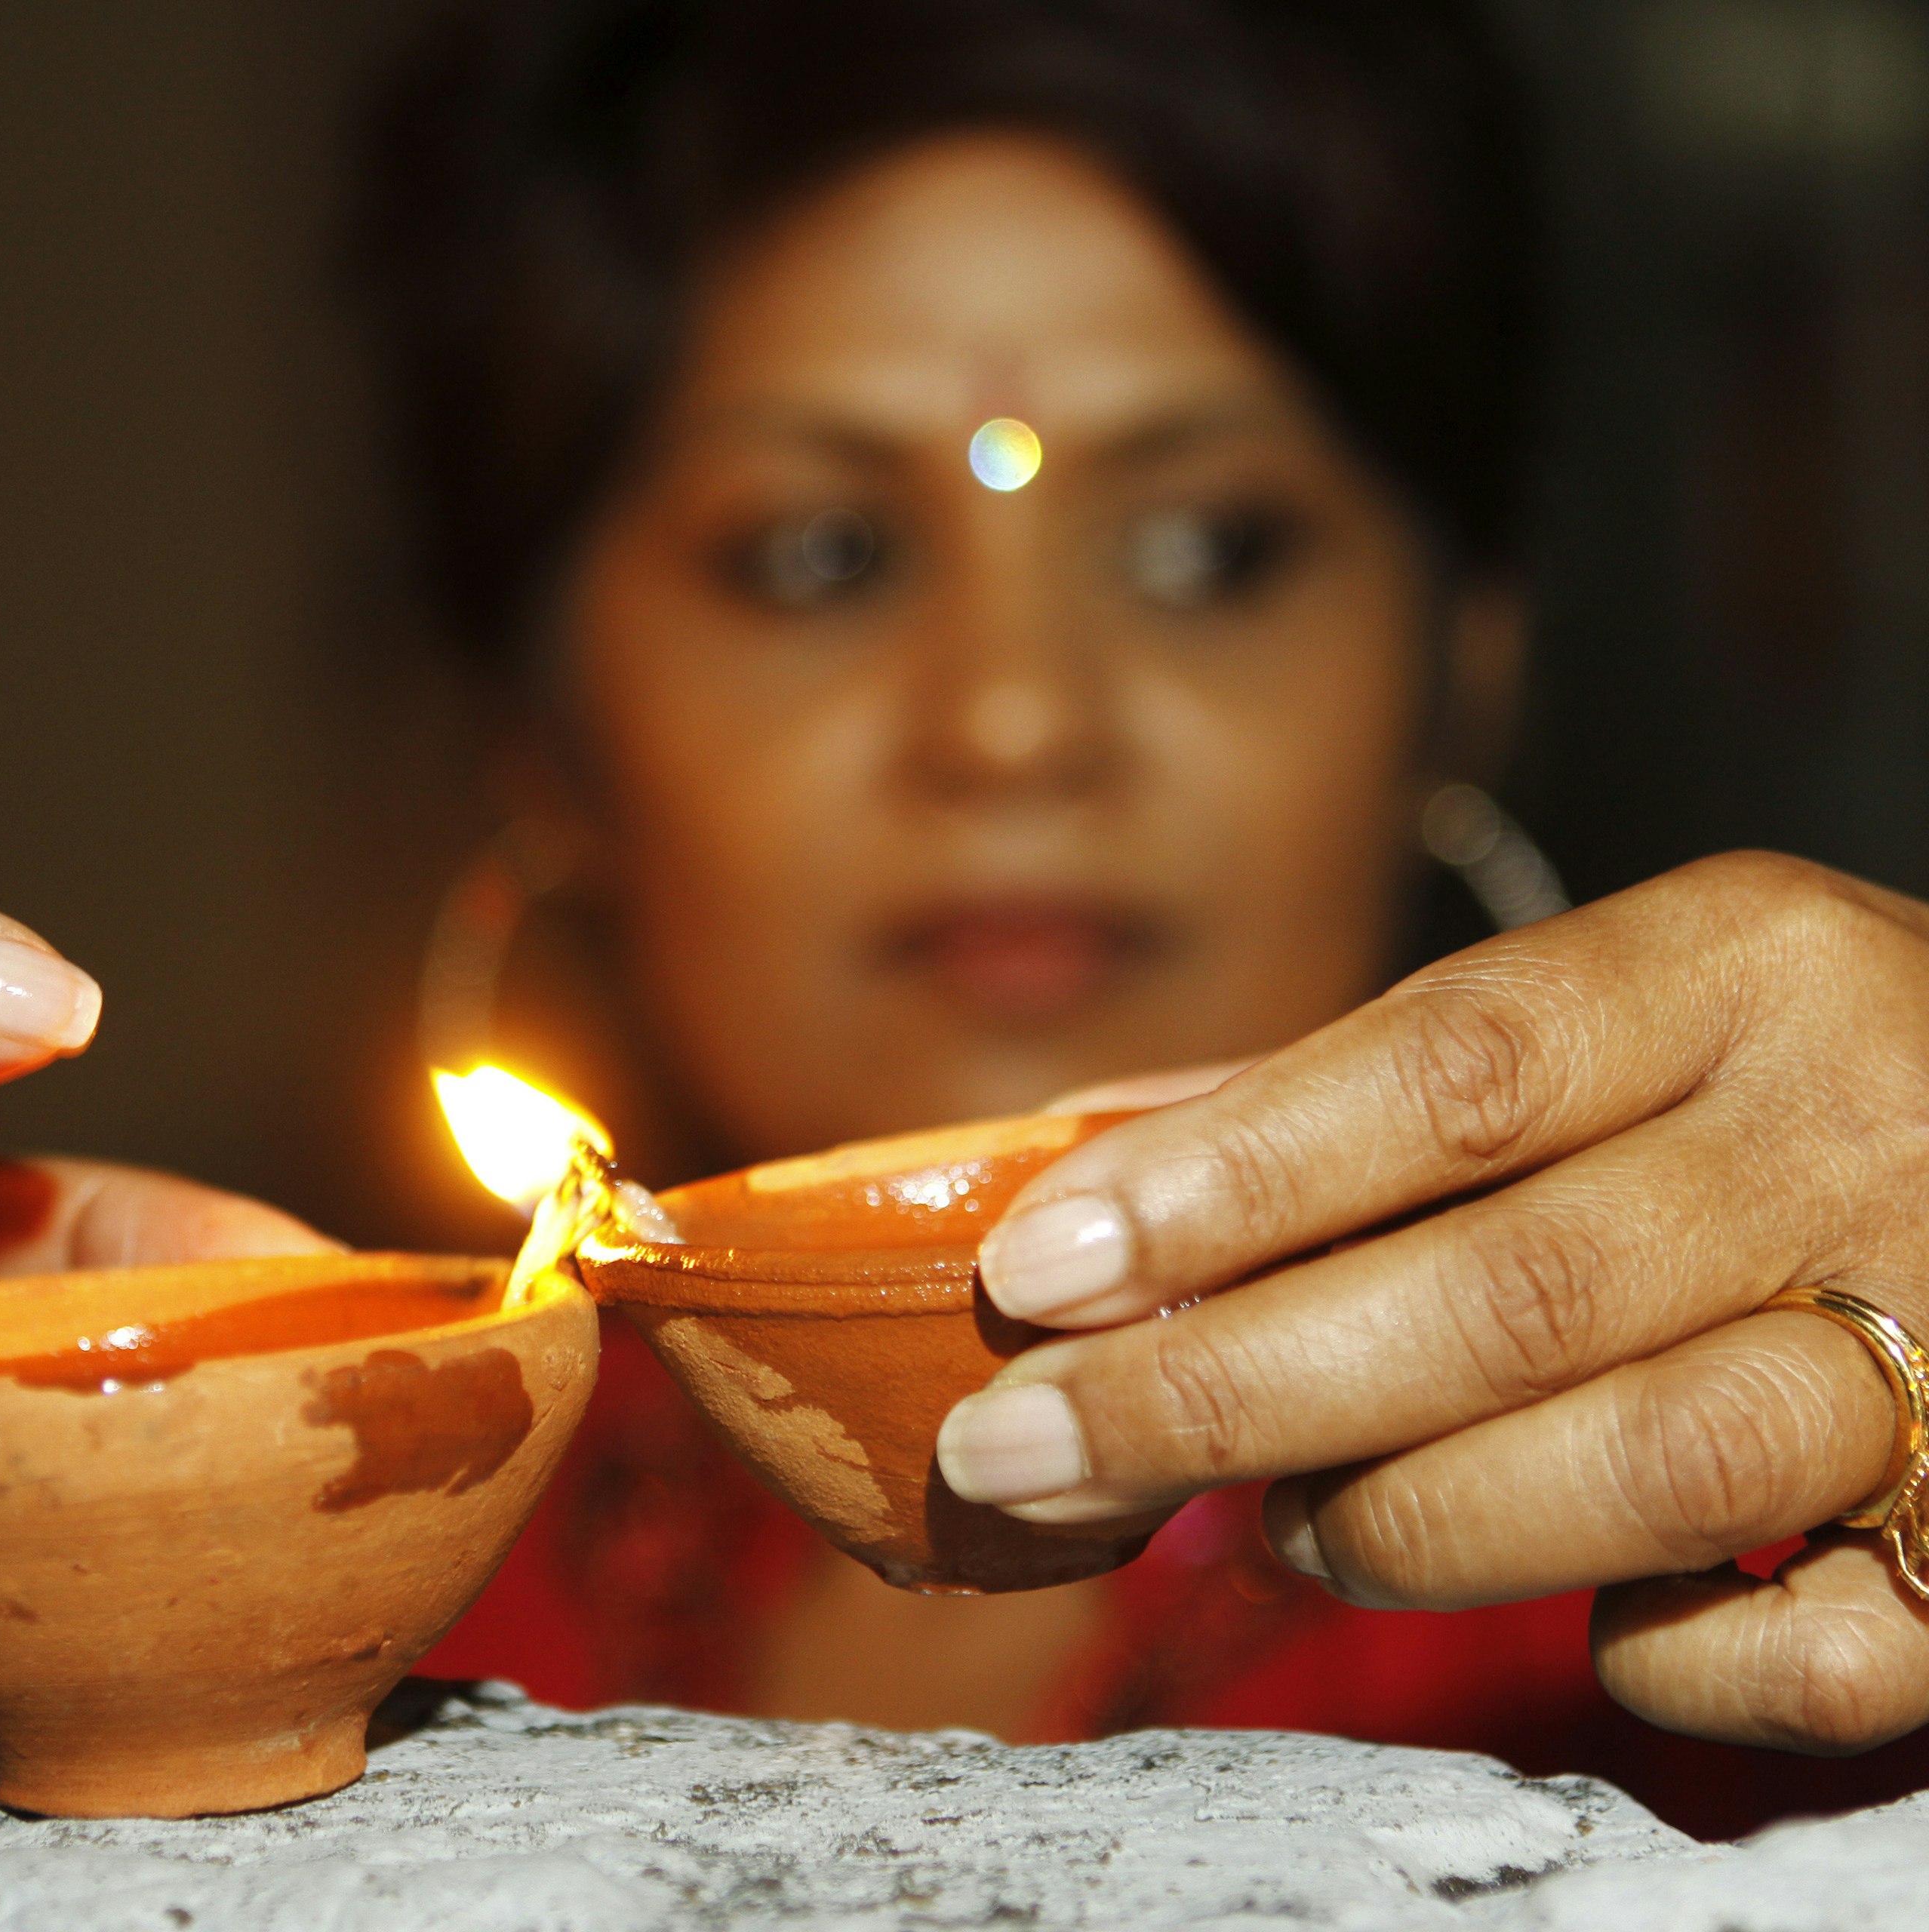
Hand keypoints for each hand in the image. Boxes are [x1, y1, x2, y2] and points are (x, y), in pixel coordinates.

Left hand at [935, 852, 1928, 1754]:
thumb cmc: (1790, 1091)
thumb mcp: (1620, 1017)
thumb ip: (1357, 1092)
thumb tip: (1076, 1160)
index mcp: (1744, 969)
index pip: (1448, 1072)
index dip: (1223, 1181)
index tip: (1037, 1267)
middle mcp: (1864, 1132)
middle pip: (1505, 1292)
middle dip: (1219, 1395)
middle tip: (1021, 1455)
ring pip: (1649, 1470)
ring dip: (1406, 1522)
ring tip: (1275, 1528)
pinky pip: (1806, 1649)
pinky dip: (1659, 1657)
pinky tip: (1580, 1619)